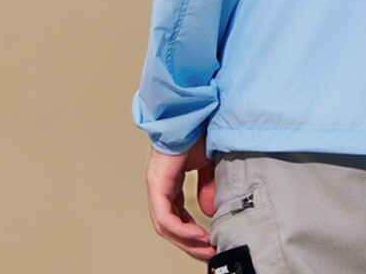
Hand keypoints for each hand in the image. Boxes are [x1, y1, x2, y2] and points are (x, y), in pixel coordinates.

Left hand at [145, 132, 217, 260]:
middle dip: (190, 244)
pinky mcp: (157, 184)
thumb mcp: (208, 165)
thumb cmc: (199, 130)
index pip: (177, 216)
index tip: (209, 242)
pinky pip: (165, 217)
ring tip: (205, 249)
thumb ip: (208, 187)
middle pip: (170, 226)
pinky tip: (197, 235)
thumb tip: (209, 211)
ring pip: (165, 226)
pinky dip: (181, 230)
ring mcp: (157, 185)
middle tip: (208, 254)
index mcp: (170, 181)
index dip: (192, 232)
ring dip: (186, 241)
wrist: (194, 112)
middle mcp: (160, 186)